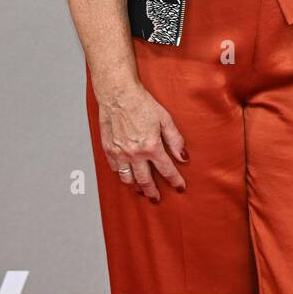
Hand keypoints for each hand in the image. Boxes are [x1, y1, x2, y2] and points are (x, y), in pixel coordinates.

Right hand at [97, 82, 187, 201]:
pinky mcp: (108, 150)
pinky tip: (127, 175)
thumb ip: (175, 140)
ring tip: (142, 190)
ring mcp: (119, 153)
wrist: (118, 95)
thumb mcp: (165, 119)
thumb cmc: (142, 104)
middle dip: (153, 192)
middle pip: (145, 180)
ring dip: (136, 187)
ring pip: (128, 179)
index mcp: (151, 146)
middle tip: (157, 198)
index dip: (175, 180)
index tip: (180, 187)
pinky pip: (115, 169)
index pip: (166, 170)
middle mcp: (134, 154)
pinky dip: (122, 175)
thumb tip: (184, 157)